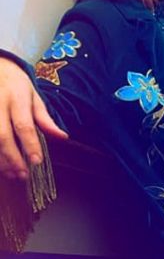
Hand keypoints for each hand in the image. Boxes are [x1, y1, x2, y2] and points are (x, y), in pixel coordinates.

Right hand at [0, 58, 67, 180]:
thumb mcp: (34, 96)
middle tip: (23, 174)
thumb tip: (62, 137)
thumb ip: (45, 119)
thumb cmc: (16, 85)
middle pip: (2, 136)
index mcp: (16, 98)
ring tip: (12, 174)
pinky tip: (0, 165)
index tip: (37, 161)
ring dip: (0, 160)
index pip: (24, 125)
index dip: (30, 145)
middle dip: (12, 158)